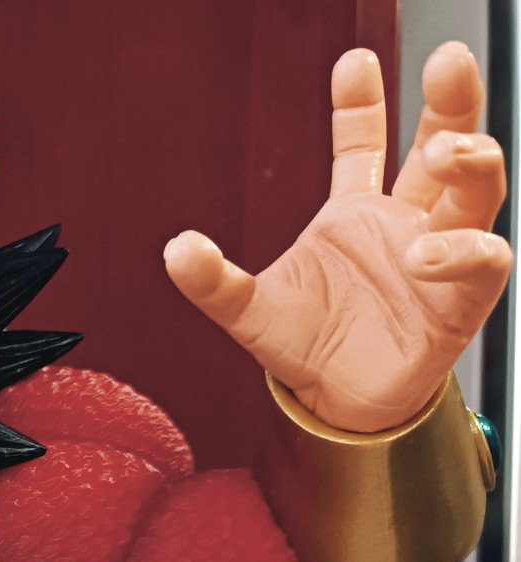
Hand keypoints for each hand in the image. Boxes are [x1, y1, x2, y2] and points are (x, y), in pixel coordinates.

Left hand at [165, 42, 511, 432]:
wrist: (335, 404)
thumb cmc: (303, 346)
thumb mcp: (248, 310)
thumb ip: (214, 281)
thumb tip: (176, 248)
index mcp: (355, 212)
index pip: (365, 142)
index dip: (360, 101)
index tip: (354, 59)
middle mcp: (406, 222)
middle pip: (446, 144)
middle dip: (452, 102)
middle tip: (448, 60)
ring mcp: (441, 256)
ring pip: (478, 192)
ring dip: (470, 162)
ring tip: (443, 154)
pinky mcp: (460, 302)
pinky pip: (483, 261)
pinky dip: (462, 251)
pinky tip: (425, 253)